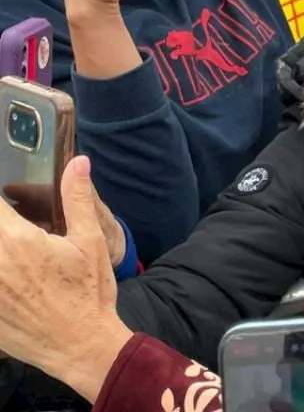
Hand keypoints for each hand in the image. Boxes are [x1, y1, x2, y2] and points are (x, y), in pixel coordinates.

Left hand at [0, 157, 133, 402]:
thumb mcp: (91, 243)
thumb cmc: (89, 292)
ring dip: (1, 249)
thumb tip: (78, 161)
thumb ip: (77, 199)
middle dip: (1, 223)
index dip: (1, 201)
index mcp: (17, 239)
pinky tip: (11, 280)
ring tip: (17, 258)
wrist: (80, 345)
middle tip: (17, 232)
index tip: (9, 204)